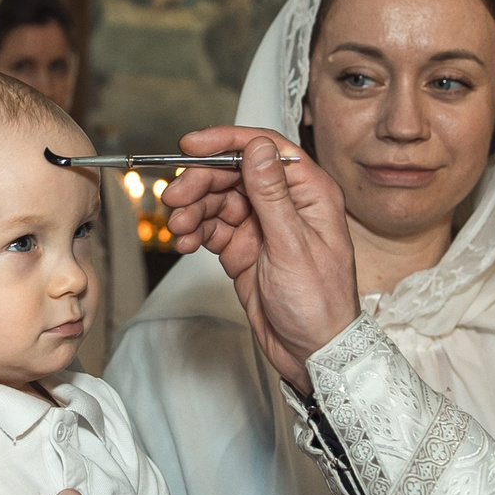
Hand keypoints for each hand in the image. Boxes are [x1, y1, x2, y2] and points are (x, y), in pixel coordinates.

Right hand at [161, 127, 359, 392]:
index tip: (191, 146)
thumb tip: (258, 148)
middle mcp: (285, 204)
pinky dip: (194, 232)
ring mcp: (262, 226)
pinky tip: (184, 242)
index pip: (265, 149)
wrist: (313, 353)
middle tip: (175, 198)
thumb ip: (272, 195)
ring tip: (178, 228)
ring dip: (193, 210)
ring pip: (218, 200)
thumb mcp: (293, 246)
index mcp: (310, 193)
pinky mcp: (244, 248)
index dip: (227, 141)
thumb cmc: (319, 304)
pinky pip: (212, 228)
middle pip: (234, 173)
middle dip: (201, 182)